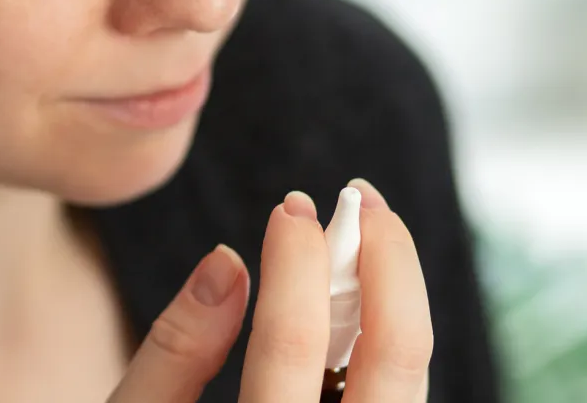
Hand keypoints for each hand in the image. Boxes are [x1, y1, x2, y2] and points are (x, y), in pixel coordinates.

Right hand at [107, 179, 432, 401]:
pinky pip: (397, 399)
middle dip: (388, 263)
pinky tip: (360, 316)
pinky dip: (384, 346)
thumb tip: (229, 264)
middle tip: (365, 203)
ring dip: (395, 301)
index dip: (298, 265)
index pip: (294, 346)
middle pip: (397, 356)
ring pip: (412, 380)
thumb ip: (174, 352)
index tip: (291, 209)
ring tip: (369, 244)